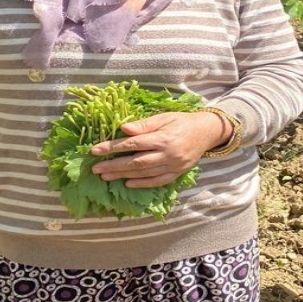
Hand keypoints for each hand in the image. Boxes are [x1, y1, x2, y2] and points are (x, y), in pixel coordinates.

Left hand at [89, 111, 227, 188]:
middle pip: (135, 162)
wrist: (207, 132)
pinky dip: (142, 184)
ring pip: (144, 174)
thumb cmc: (182, 121)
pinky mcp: (177, 174)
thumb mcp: (164, 117)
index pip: (133, 144)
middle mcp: (168, 155)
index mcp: (163, 138)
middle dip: (113, 166)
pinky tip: (128, 184)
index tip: (95, 150)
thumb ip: (144, 125)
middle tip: (95, 168)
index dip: (112, 148)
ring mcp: (173, 166)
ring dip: (123, 176)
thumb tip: (123, 128)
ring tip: (106, 177)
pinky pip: (157, 182)